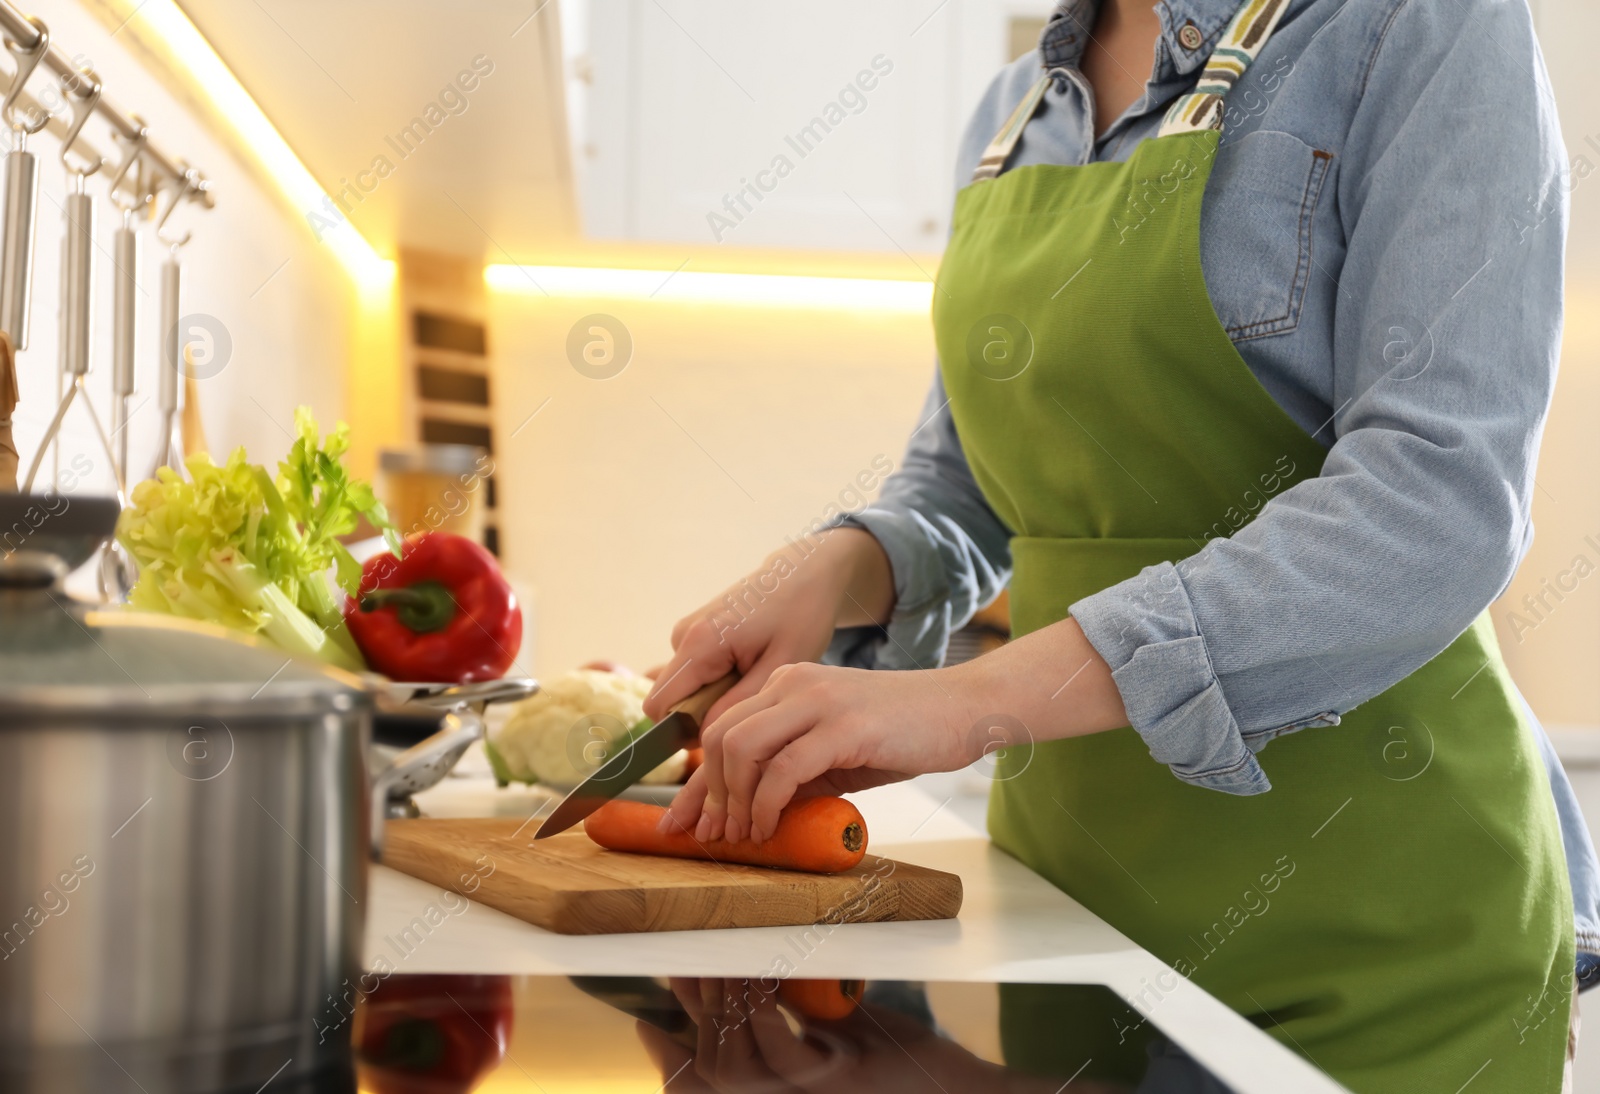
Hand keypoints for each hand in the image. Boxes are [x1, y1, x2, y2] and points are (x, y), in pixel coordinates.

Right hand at [634, 977, 1019, 1093]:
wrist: (958, 1090)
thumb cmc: (900, 1056)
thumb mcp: (837, 1029)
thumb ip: (795, 1009)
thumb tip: (755, 967)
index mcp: (782, 1089)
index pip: (709, 1077)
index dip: (669, 1055)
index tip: (647, 1015)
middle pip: (713, 1068)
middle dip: (692, 1014)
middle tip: (684, 962)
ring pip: (736, 1066)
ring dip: (722, 1009)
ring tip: (719, 962)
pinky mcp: (838, 1082)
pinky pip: (783, 1054)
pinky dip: (763, 1016)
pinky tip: (758, 980)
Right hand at [643, 529, 893, 728]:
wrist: (804, 573)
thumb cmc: (799, 617)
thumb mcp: (779, 667)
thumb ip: (737, 704)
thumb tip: (704, 735)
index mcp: (700, 643)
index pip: (659, 707)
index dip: (684, 731)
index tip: (724, 733)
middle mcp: (683, 635)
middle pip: (672, 699)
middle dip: (703, 714)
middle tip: (751, 704)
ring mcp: (687, 631)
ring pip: (685, 687)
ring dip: (714, 696)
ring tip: (756, 679)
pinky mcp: (696, 631)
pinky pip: (694, 672)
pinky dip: (718, 680)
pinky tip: (749, 667)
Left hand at [662, 616, 1128, 843]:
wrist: (964, 710)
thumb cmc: (903, 734)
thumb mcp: (836, 751)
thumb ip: (793, 770)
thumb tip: (749, 813)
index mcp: (787, 684)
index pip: (720, 730)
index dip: (696, 783)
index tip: (680, 824)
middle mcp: (793, 683)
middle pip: (719, 738)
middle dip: (708, 796)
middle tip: (715, 839)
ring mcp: (816, 700)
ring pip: (742, 748)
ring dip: (733, 802)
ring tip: (743, 837)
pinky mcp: (842, 725)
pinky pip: (783, 768)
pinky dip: (766, 804)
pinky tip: (769, 827)